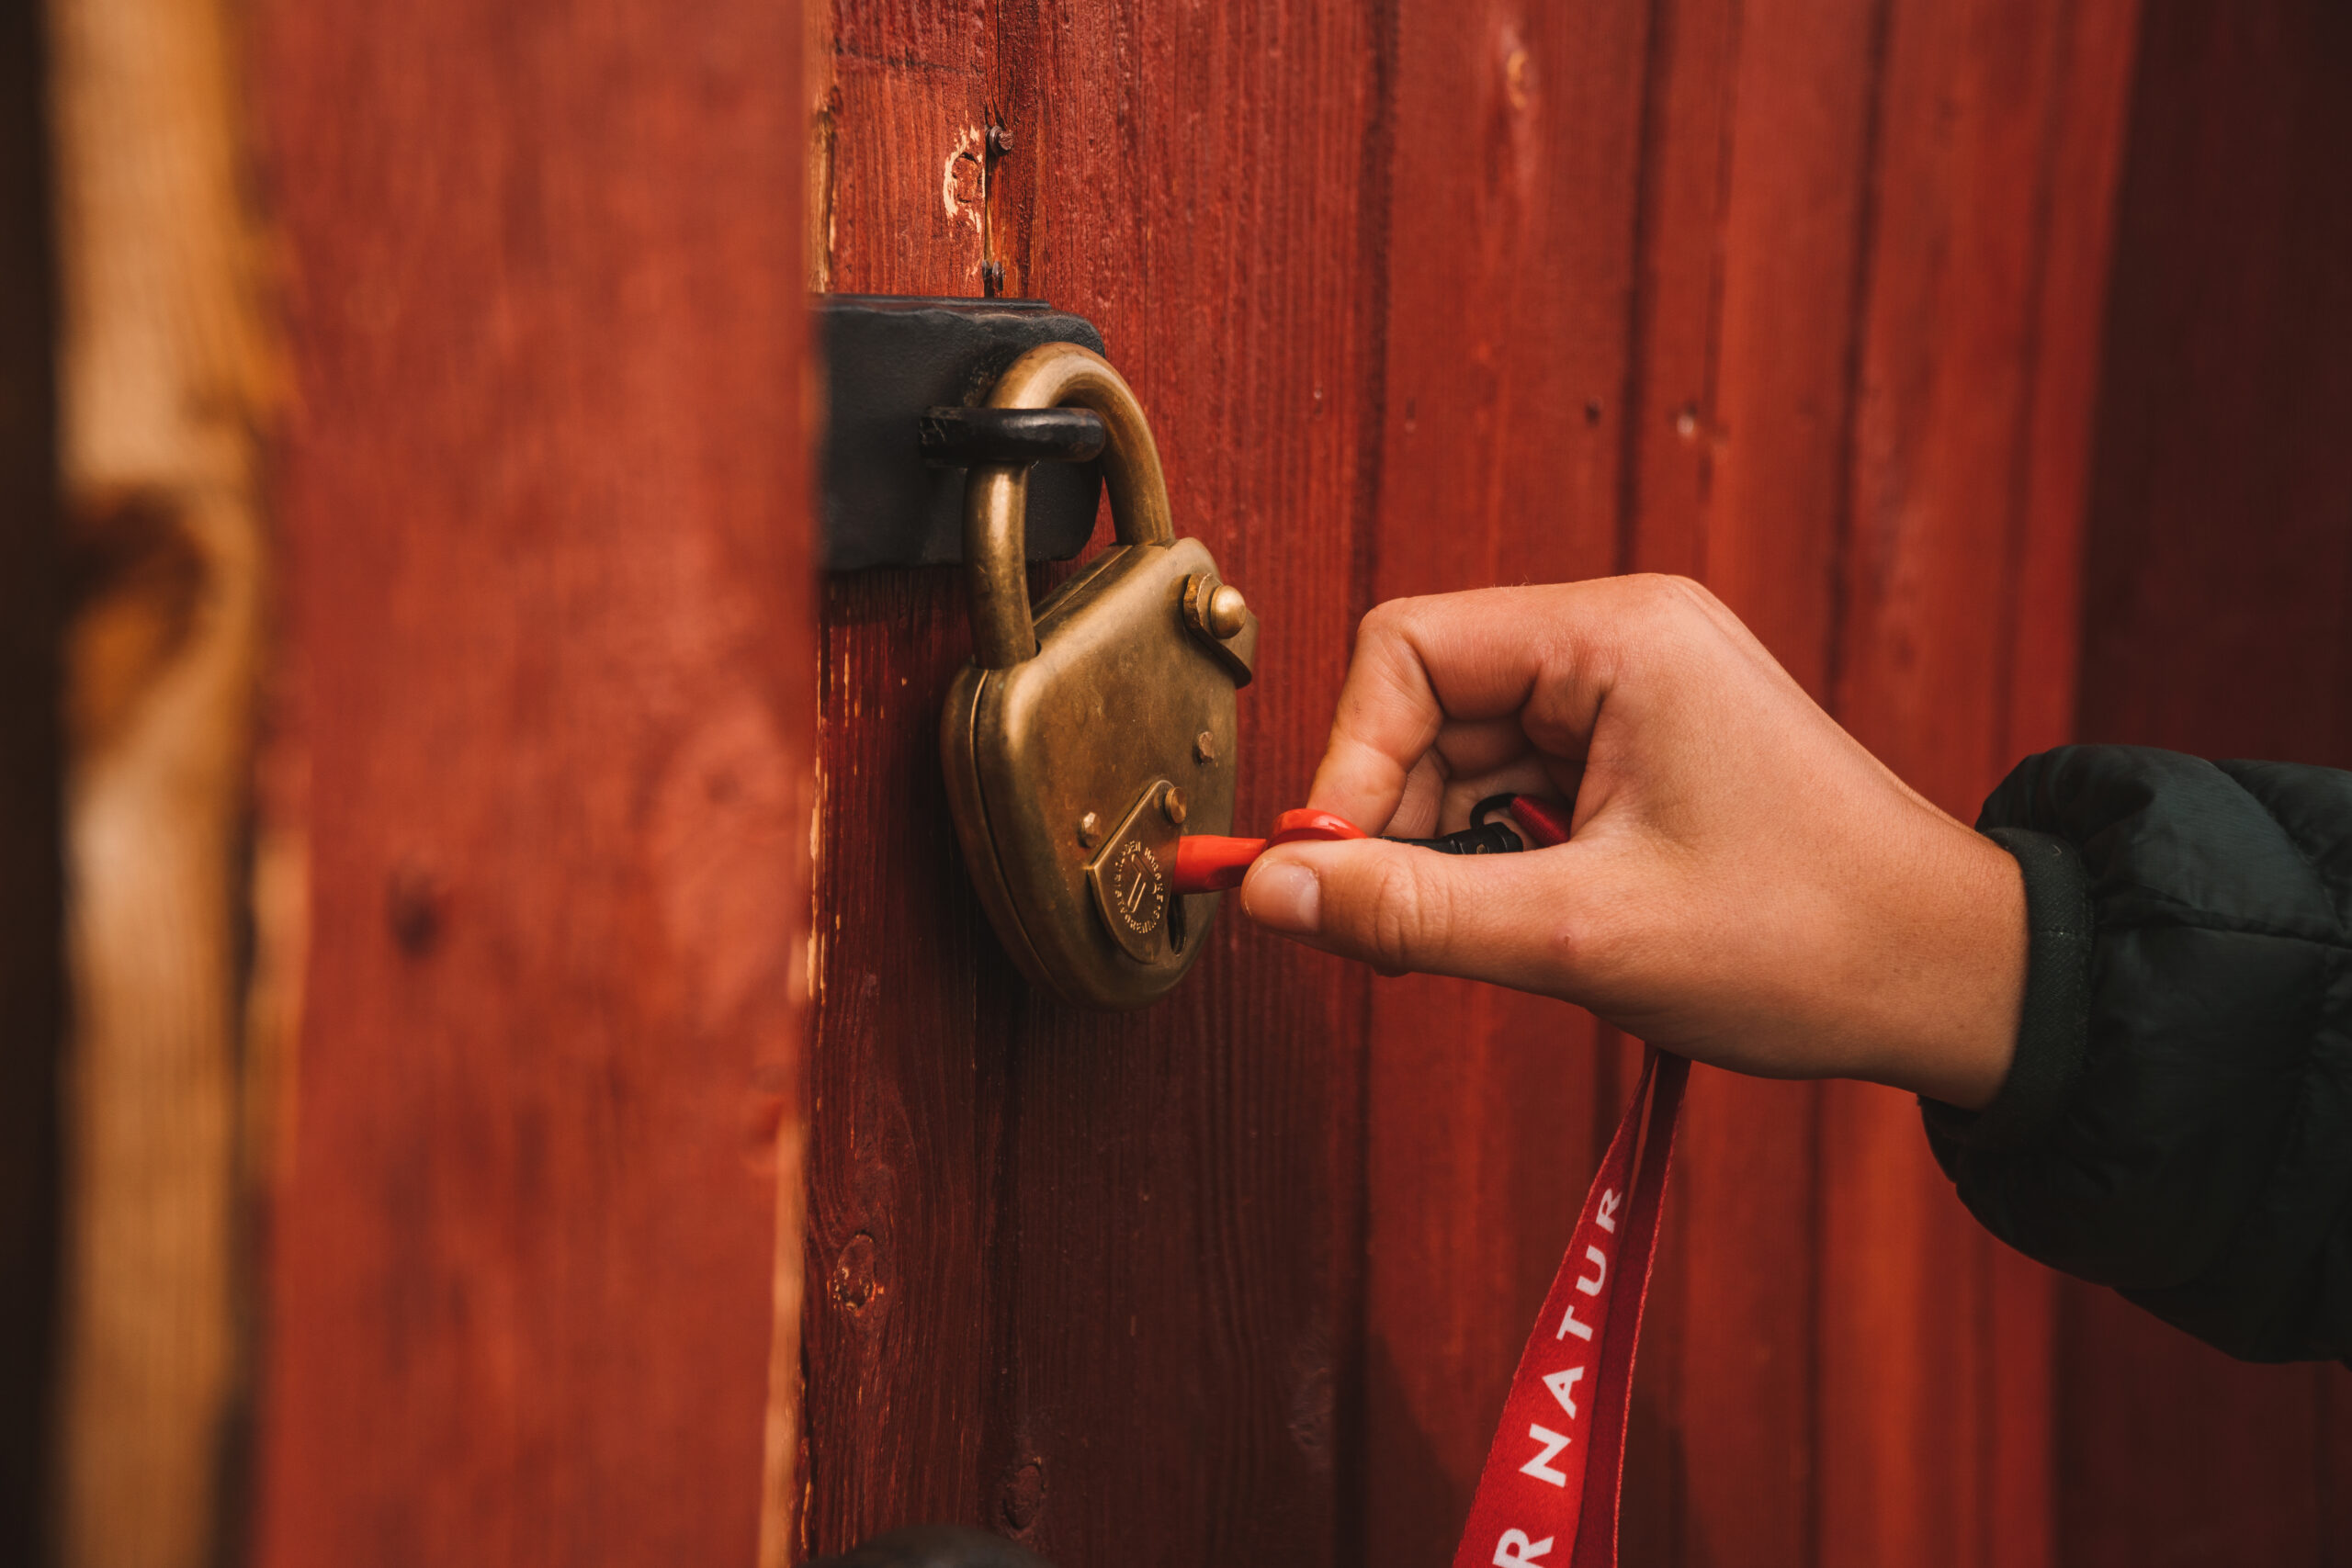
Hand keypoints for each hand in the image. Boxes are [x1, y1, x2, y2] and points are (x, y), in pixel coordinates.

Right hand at [1240, 576, 2025, 1106]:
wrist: (1960, 980)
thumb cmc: (1810, 940)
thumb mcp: (1585, 936)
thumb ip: (1409, 911)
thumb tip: (1268, 892)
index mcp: (1615, 637)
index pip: (1404, 651)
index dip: (1349, 764)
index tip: (1329, 875)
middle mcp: (1621, 639)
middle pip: (1426, 703)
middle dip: (1393, 818)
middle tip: (1392, 931)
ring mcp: (1638, 692)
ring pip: (1466, 754)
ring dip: (1444, 847)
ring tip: (1485, 938)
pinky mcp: (1648, 749)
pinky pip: (1520, 785)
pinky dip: (1496, 856)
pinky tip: (1529, 923)